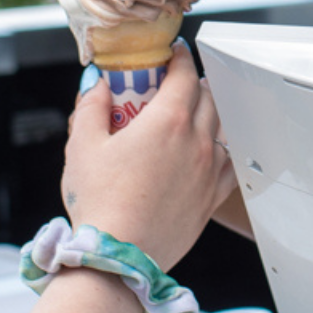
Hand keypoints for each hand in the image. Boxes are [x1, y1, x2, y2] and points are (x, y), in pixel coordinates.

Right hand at [60, 42, 235, 271]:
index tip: (173, 54)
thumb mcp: (82, 146)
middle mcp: (196, 142)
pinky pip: (229, 162)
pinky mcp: (212, 197)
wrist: (118, 257)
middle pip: (206, 96)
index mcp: (166, 122)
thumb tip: (96, 85)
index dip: (179, 58)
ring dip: (210, 111)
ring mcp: (209, 170)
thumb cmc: (100, 204)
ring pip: (223, 126)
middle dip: (193, 82)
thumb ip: (92, 107)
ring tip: (195, 111)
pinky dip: (222, 148)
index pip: (184, 74)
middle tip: (174, 83)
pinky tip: (211, 149)